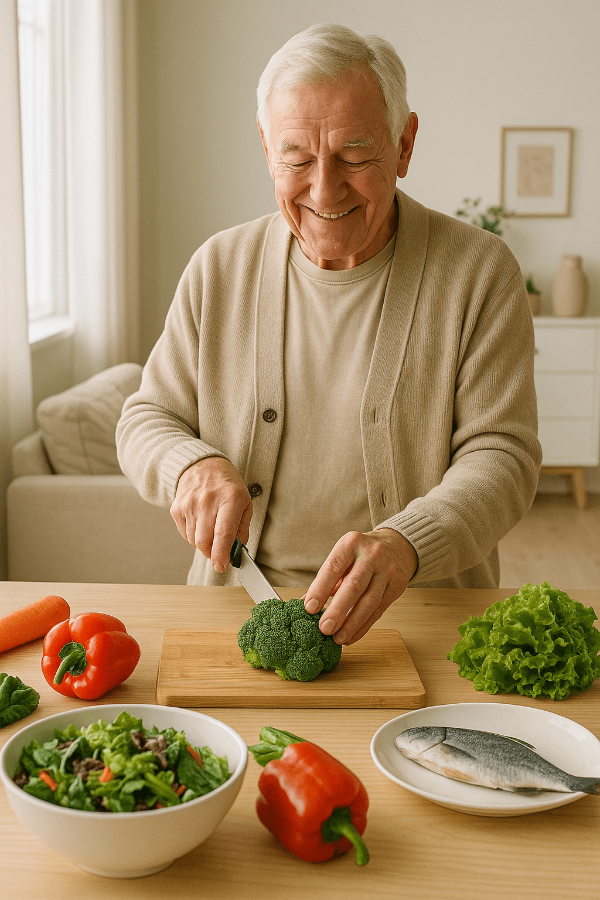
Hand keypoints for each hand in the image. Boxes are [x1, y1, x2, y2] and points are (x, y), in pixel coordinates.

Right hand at [170, 457, 252, 572]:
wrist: (203, 465)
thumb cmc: (227, 486)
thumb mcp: (245, 503)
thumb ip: (242, 529)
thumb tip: (237, 552)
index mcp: (230, 498)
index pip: (223, 533)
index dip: (221, 554)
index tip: (221, 566)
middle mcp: (207, 501)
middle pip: (204, 541)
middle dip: (212, 553)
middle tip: (219, 552)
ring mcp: (189, 504)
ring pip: (193, 541)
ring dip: (203, 544)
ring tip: (211, 529)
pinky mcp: (177, 508)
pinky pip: (184, 534)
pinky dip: (193, 536)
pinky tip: (201, 523)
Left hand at [303, 529, 416, 644]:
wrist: (397, 545)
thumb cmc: (362, 553)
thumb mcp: (343, 556)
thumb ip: (326, 579)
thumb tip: (304, 603)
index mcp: (351, 544)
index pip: (333, 568)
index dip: (320, 589)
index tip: (309, 609)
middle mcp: (371, 555)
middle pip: (353, 586)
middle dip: (338, 610)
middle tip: (324, 629)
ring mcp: (387, 570)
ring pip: (369, 601)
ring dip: (352, 623)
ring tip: (338, 638)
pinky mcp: (397, 586)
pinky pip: (379, 610)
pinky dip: (364, 626)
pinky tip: (352, 636)